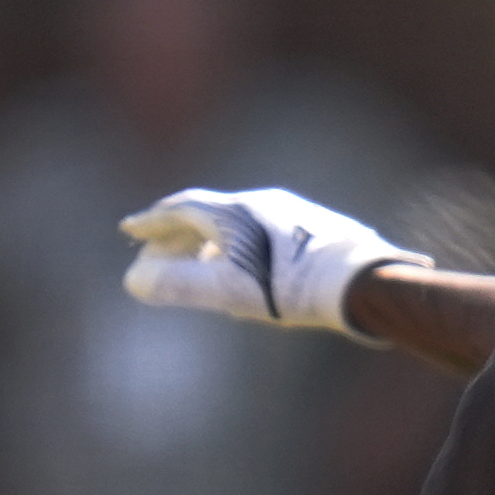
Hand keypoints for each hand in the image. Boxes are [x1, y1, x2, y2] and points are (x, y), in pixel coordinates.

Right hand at [120, 186, 417, 334]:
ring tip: (197, 264)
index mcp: (237, 210)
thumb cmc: (293, 289)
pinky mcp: (319, 230)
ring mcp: (294, 214)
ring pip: (241, 224)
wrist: (363, 283)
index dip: (153, 221)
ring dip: (212, 241)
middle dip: (178, 233)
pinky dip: (243, 248)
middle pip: (210, 213)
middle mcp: (264, 202)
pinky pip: (267, 234)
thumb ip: (179, 285)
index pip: (182, 208)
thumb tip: (134, 281)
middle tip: (156, 250)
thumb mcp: (230, 291)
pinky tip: (251, 272)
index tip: (131, 231)